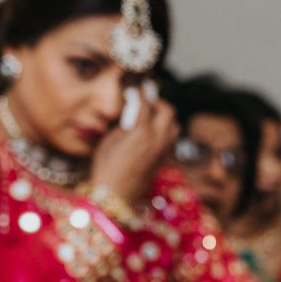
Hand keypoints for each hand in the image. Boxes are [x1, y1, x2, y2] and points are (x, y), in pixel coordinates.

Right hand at [88, 82, 177, 203]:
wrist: (116, 197)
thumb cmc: (106, 169)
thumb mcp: (109, 142)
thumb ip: (124, 126)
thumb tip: (132, 116)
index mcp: (142, 132)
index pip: (146, 103)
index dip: (141, 90)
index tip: (138, 84)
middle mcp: (158, 139)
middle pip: (168, 111)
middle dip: (158, 103)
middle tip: (147, 101)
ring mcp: (163, 151)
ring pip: (174, 125)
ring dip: (166, 118)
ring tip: (151, 117)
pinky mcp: (164, 161)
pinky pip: (171, 139)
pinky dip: (165, 131)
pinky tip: (152, 133)